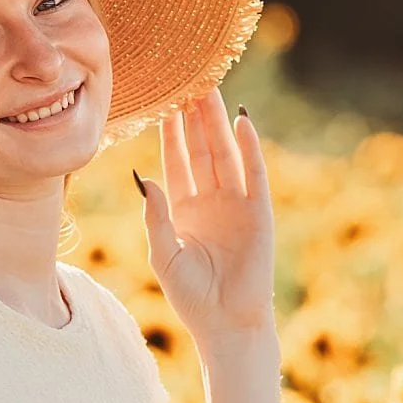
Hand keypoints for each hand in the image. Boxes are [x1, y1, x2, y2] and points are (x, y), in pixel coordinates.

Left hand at [138, 92, 276, 347]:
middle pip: (201, 149)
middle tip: (189, 79)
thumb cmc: (191, 295)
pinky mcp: (259, 212)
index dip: (171, 132)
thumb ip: (155, 214)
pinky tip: (242, 122)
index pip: (176, 161)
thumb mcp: (164, 252)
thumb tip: (144, 176)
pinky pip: (253, 173)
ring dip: (217, 123)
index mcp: (184, 209)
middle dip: (195, 117)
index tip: (163, 101)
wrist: (225, 322)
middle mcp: (210, 201)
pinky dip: (249, 148)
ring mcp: (236, 204)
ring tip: (211, 88)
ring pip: (225, 153)